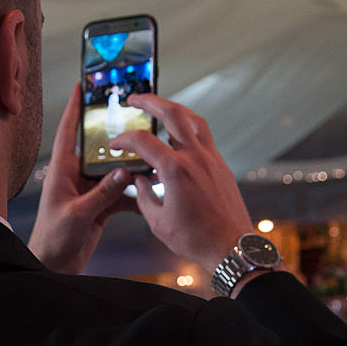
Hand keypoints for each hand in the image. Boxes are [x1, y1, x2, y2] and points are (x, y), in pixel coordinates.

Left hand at [27, 83, 136, 273]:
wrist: (54, 266)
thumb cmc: (54, 239)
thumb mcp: (78, 214)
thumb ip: (102, 194)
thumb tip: (124, 172)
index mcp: (63, 170)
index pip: (69, 130)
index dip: (76, 107)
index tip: (84, 85)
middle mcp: (76, 175)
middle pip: (98, 146)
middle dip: (115, 133)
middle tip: (134, 115)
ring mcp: (89, 190)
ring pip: (114, 170)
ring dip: (131, 166)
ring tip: (152, 156)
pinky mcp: (100, 205)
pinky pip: (121, 193)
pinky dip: (135, 195)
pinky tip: (149, 195)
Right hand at [109, 93, 252, 273]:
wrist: (231, 247)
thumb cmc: (196, 239)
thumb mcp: (158, 221)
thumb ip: (143, 196)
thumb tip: (138, 181)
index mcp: (176, 171)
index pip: (143, 141)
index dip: (124, 139)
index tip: (115, 143)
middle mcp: (195, 158)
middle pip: (172, 113)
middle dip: (150, 101)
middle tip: (135, 98)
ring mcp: (211, 159)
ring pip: (193, 119)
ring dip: (174, 108)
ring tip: (160, 108)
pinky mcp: (221, 165)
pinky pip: (204, 136)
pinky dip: (189, 128)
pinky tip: (179, 136)